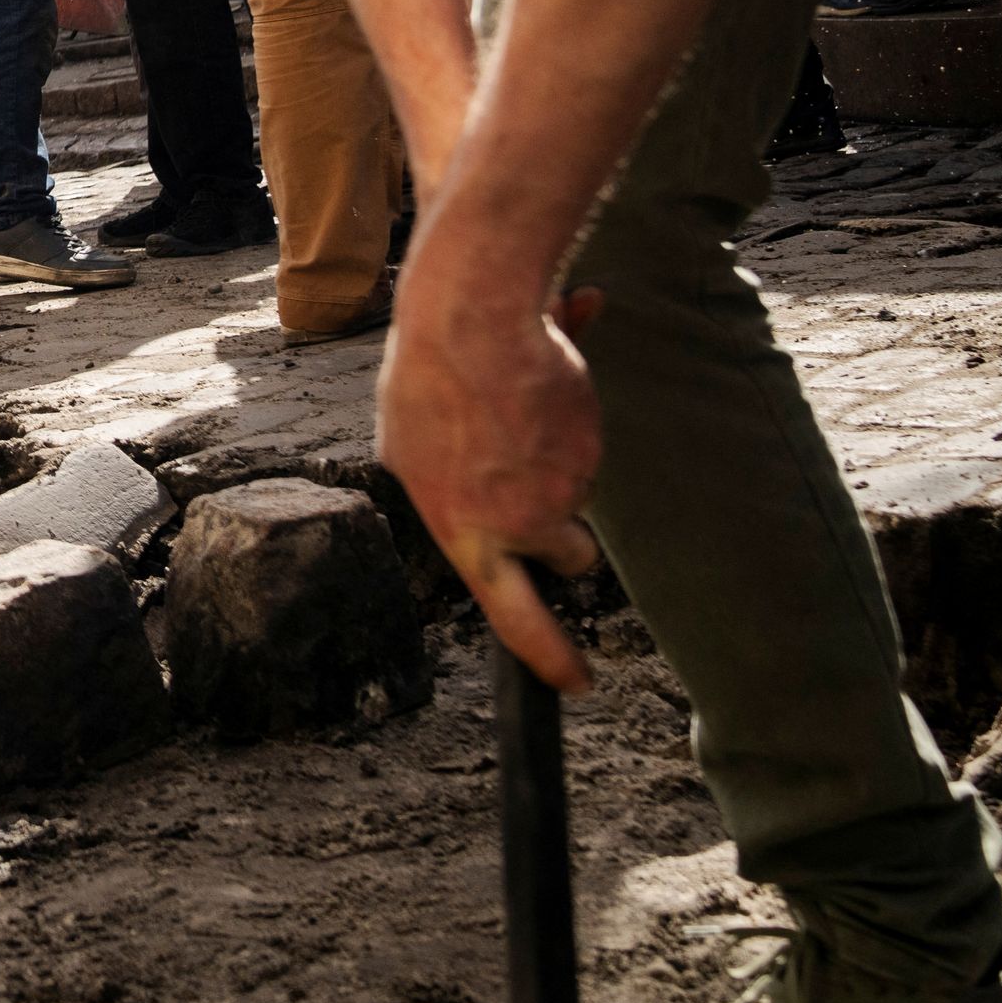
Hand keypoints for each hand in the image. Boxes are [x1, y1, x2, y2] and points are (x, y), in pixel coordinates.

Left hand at [375, 251, 608, 692]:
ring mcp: (561, 488)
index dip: (548, 657)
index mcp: (464, 532)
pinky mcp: (590, 449)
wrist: (472, 320)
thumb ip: (448, 492)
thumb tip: (481, 512)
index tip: (575, 683)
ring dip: (557, 462)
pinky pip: (586, 443)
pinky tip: (537, 386)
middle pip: (572, 557)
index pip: (513, 618)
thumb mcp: (411, 449)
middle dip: (570, 543)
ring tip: (512, 411)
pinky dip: (569, 419)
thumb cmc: (428, 381)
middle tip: (547, 500)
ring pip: (577, 491)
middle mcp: (517, 522)